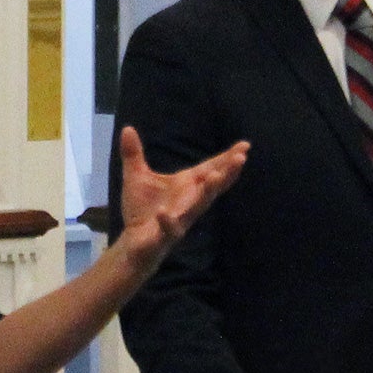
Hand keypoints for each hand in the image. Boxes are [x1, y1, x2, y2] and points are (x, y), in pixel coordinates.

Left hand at [117, 126, 247, 269]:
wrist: (132, 244)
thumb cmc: (141, 210)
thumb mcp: (135, 177)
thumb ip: (133, 154)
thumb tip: (127, 128)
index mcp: (185, 186)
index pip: (210, 169)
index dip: (226, 158)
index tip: (245, 145)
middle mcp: (188, 202)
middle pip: (211, 187)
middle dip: (226, 173)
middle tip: (241, 158)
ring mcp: (179, 220)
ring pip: (197, 207)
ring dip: (207, 192)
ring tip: (216, 176)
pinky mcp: (163, 236)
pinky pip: (168, 229)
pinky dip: (167, 222)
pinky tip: (164, 213)